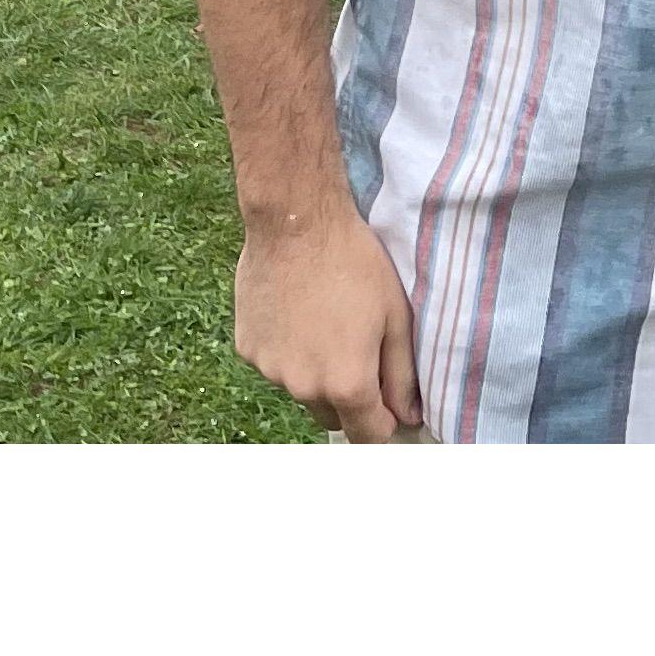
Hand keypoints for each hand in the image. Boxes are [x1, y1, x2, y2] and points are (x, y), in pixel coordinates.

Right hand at [234, 206, 424, 440]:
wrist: (295, 220)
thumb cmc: (353, 262)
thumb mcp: (394, 315)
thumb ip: (402, 375)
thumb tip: (407, 416)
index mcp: (346, 384)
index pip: (368, 435)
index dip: (383, 421)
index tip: (387, 402)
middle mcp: (305, 388)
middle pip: (332, 416)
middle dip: (348, 396)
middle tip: (356, 346)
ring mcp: (271, 370)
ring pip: (301, 389)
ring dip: (314, 371)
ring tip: (322, 319)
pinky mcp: (247, 349)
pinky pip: (275, 364)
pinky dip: (286, 350)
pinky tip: (294, 311)